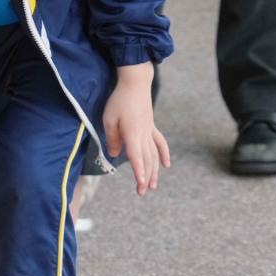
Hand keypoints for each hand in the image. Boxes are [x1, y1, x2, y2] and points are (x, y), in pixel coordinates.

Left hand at [102, 63, 170, 195]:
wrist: (135, 82)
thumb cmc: (119, 100)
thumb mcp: (108, 119)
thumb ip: (111, 138)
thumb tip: (114, 154)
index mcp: (132, 133)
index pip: (136, 156)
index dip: (138, 171)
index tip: (140, 184)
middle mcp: (143, 135)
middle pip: (146, 159)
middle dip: (145, 177)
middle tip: (142, 192)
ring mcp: (149, 131)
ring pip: (154, 155)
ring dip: (154, 171)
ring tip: (152, 186)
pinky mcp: (151, 126)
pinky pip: (159, 143)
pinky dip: (163, 154)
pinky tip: (166, 165)